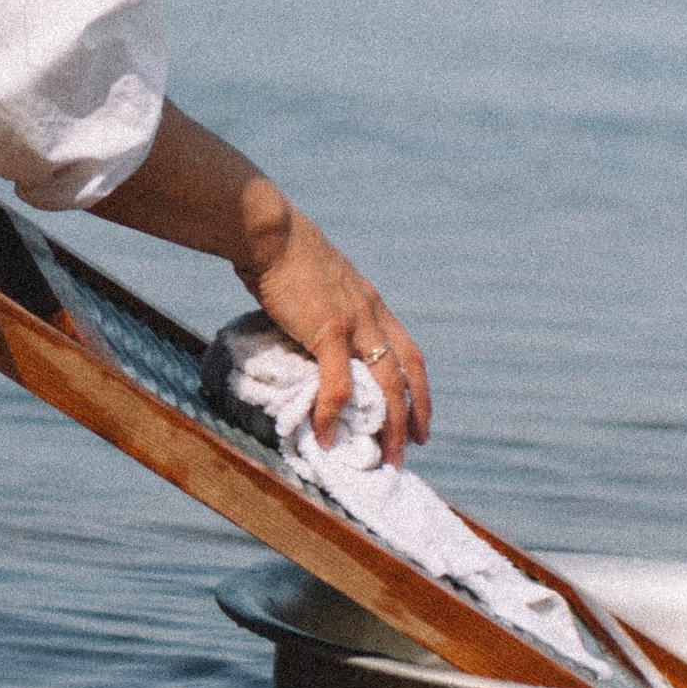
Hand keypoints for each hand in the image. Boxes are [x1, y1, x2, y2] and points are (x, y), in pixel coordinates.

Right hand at [237, 208, 428, 464]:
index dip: (418, 389)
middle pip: (406, 373)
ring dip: (389, 424)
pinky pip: (338, 381)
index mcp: (371, 304)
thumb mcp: (318, 285)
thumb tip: (309, 342)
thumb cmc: (282, 255)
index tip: (418, 418)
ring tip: (384, 456)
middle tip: (409, 449)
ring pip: (386, 383)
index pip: (408, 353)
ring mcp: (354, 321)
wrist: (268, 231)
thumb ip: (324, 313)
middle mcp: (372, 314)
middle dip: (412, 416)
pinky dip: (334, 412)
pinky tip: (327, 434)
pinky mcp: (328, 327)